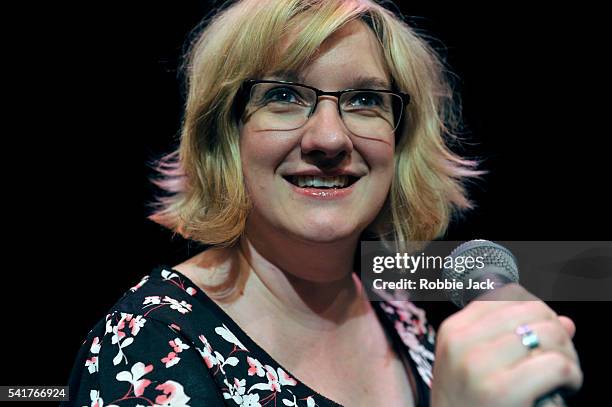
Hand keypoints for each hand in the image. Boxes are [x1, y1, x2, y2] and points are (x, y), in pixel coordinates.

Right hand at [430, 283, 582, 406]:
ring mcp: (477, 366)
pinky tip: (564, 389)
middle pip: (533, 311)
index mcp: (453, 331)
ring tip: (562, 378)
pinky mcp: (500, 391)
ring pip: (549, 334)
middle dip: (557, 335)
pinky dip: (572, 377)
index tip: (541, 340)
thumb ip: (514, 339)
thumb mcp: (476, 368)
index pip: (508, 296)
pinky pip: (556, 365)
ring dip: (568, 357)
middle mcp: (461, 342)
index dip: (537, 314)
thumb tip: (566, 322)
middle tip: (557, 362)